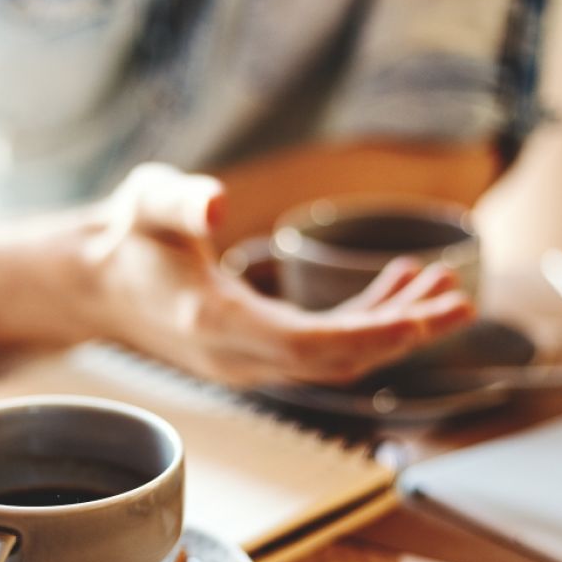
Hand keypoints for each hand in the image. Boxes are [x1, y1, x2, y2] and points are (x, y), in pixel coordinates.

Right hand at [81, 163, 475, 386]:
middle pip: (335, 362)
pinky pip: (323, 348)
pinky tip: (396, 285)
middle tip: (460, 301)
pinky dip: (364, 323)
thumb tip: (218, 200)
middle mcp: (237, 354)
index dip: (370, 335)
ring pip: (335, 360)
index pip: (307, 346)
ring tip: (441, 287)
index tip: (424, 317)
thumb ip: (179, 200)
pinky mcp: (258, 353)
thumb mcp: (146, 203)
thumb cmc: (127, 239)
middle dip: (401, 335)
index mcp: (214, 322)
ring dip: (391, 329)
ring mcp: (249, 361)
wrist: (101, 283)